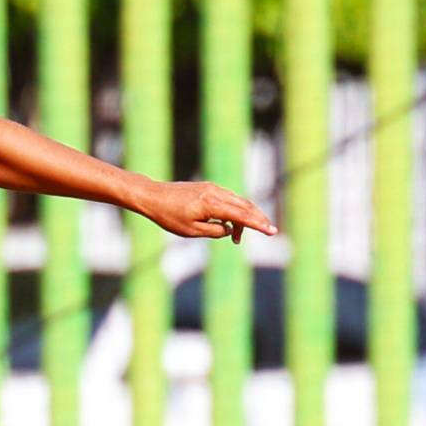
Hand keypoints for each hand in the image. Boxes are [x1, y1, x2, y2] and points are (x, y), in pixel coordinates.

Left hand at [136, 180, 277, 243]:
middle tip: (267, 231)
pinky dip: (233, 211)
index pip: (242, 215)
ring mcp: (212, 188)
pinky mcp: (208, 188)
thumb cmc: (168, 216)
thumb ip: (214, 231)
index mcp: (212, 204)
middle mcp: (216, 193)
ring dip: (244, 217)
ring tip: (236, 238)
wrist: (153, 196)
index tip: (272, 231)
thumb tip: (230, 229)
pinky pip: (228, 199)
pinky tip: (228, 224)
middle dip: (258, 219)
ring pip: (237, 202)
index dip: (258, 224)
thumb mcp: (191, 231)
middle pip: (245, 206)